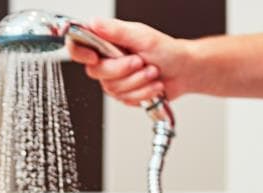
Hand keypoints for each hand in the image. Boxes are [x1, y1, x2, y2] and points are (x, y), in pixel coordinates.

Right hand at [66, 18, 196, 106]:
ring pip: (113, 88)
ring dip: (138, 82)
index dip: (79, 52)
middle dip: (123, 70)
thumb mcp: (141, 36)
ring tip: (152, 72)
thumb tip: (93, 23)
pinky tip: (153, 85)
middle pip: (97, 72)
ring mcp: (114, 79)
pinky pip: (125, 100)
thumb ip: (116, 31)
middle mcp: (107, 61)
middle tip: (140, 62)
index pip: (78, 46)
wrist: (183, 71)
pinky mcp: (124, 94)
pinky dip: (143, 93)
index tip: (94, 56)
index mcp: (107, 42)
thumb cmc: (167, 51)